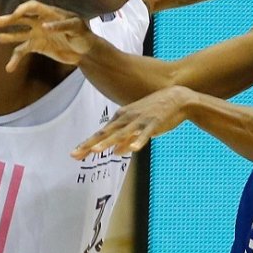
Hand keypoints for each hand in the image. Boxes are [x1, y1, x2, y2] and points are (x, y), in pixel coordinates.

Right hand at [0, 0, 93, 71]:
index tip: (15, 16)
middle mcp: (41, 22)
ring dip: (9, 37)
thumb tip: (44, 26)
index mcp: (50, 13)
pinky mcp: (37, 46)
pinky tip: (9, 68)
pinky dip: (15, 59)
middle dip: (9, 20)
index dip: (23, 9)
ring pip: (19, 34)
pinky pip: (23, 51)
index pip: (33, 7)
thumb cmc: (84, 35)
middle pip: (22, 18)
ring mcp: (38, 34)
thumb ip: (61, 25)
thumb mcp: (76, 28)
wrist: (86, 51)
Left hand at [71, 86, 194, 159]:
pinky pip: (146, 133)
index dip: (87, 144)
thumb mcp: (138, 125)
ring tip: (97, 150)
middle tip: (75, 155)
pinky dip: (139, 140)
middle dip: (90, 144)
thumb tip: (116, 152)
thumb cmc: (156, 112)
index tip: (74, 154)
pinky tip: (133, 148)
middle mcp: (127, 118)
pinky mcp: (155, 122)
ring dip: (109, 141)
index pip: (101, 133)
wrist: (177, 97)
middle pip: (106, 133)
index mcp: (121, 118)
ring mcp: (140, 120)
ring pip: (122, 133)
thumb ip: (126, 138)